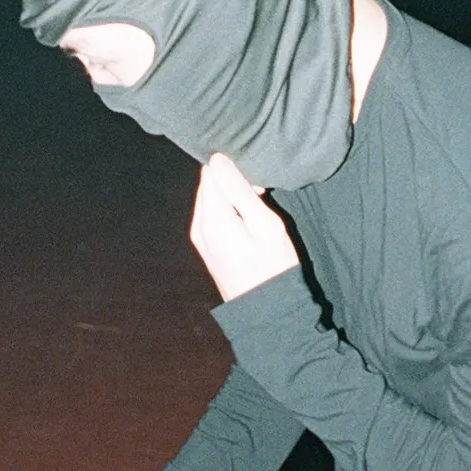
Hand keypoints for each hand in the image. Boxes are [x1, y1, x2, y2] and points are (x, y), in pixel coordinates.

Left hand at [189, 153, 299, 301]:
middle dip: (232, 182)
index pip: (211, 172)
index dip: (235, 169)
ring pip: (211, 199)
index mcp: (211, 219)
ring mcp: (200, 238)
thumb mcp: (264, 225)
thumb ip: (239, 191)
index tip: (257, 184)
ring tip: (257, 210)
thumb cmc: (273, 267)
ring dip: (232, 197)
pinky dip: (229, 211)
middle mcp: (198, 226)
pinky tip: (249, 223)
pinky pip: (213, 215)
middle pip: (208, 184)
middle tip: (260, 195)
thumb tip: (219, 159)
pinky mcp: (206, 246)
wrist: (266, 311)